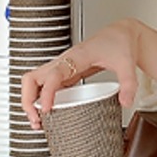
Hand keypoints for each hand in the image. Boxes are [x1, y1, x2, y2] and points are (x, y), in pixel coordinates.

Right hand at [19, 19, 156, 129]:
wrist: (120, 34)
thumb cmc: (119, 43)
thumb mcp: (127, 64)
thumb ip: (128, 84)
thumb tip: (125, 103)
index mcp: (77, 56)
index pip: (54, 74)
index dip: (47, 93)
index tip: (46, 109)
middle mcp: (64, 61)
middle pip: (32, 78)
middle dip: (28, 100)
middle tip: (36, 119)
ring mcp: (62, 67)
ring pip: (35, 82)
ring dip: (31, 101)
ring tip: (38, 121)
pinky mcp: (65, 73)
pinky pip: (46, 86)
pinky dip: (41, 99)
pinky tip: (47, 113)